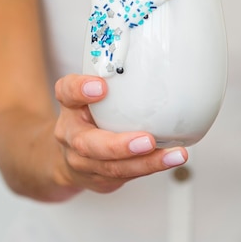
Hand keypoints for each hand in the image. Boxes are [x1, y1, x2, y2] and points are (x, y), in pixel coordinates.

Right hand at [54, 74, 187, 193]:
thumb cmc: (88, 116)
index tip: (101, 87)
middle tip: (148, 140)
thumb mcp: (91, 93)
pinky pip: (125, 176)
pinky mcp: (99, 179)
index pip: (67, 92)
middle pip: (87, 144)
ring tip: (173, 155)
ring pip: (112, 167)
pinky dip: (150, 167)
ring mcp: (82, 162)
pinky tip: (170, 159)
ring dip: (146, 162)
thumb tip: (154, 63)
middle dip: (119, 145)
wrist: (69, 155)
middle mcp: (70, 135)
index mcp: (69, 105)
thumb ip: (112, 78)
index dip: (81, 89)